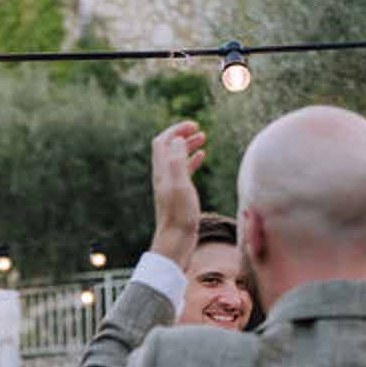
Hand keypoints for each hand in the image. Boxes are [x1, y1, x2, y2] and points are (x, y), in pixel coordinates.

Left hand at [150, 121, 205, 258]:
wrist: (176, 241)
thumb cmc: (179, 215)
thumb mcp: (179, 184)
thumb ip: (177, 160)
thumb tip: (177, 139)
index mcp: (162, 171)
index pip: (162, 141)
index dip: (175, 130)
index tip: (193, 125)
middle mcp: (163, 176)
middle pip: (169, 148)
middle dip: (182, 135)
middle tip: (199, 129)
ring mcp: (171, 185)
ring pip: (177, 158)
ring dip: (188, 146)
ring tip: (203, 139)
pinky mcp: (179, 194)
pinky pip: (184, 171)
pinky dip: (192, 160)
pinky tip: (202, 157)